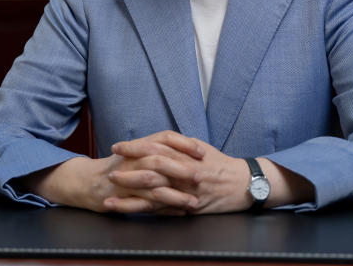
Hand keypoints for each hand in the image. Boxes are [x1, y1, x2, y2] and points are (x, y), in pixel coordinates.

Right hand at [22, 132, 204, 214]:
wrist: (88, 181)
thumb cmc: (119, 166)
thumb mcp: (138, 152)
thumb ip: (159, 149)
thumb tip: (189, 146)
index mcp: (140, 145)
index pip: (165, 138)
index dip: (183, 143)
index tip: (201, 151)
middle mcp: (134, 159)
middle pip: (160, 160)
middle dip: (182, 169)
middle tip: (201, 177)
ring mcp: (127, 178)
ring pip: (154, 185)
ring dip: (176, 194)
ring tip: (193, 202)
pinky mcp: (123, 197)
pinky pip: (146, 204)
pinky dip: (165, 210)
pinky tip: (179, 213)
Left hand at [109, 131, 251, 213]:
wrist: (243, 185)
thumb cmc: (221, 164)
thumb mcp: (200, 147)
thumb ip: (178, 144)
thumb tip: (157, 140)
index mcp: (185, 156)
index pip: (154, 149)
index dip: (134, 148)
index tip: (117, 146)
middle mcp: (184, 174)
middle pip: (150, 172)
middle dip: (127, 172)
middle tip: (109, 170)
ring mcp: (185, 193)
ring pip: (152, 195)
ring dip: (129, 196)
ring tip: (110, 197)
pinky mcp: (186, 209)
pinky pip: (161, 211)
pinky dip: (142, 211)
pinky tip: (126, 212)